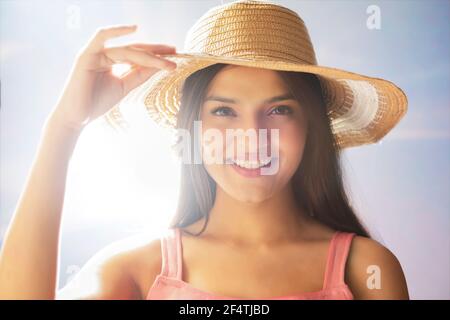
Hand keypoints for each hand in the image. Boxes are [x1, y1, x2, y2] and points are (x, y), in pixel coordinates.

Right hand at [47, 24, 176, 130]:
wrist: (77, 118)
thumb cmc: (97, 103)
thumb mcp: (124, 86)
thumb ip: (139, 74)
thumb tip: (158, 65)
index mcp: (112, 61)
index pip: (137, 54)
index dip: (155, 55)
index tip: (173, 56)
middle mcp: (104, 54)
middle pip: (134, 49)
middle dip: (156, 50)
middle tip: (175, 52)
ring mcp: (95, 53)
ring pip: (127, 50)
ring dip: (148, 54)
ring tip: (166, 59)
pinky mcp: (87, 55)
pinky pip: (102, 37)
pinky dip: (117, 31)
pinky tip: (134, 29)